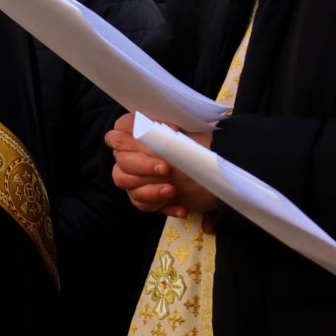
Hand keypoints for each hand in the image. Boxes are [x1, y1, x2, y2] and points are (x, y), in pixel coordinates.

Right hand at [104, 122, 219, 217]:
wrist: (215, 172)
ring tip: (172, 190)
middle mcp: (129, 153)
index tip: (165, 137)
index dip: (135, 135)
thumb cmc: (199, 146)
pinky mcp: (143, 196)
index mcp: (137, 131)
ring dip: (150, 189)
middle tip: (167, 169)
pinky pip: (142, 204)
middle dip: (144, 165)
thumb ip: (175, 128)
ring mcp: (133, 176)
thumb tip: (169, 131)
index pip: (121, 130)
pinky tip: (181, 207)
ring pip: (126, 183)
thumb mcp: (191, 133)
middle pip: (122, 160)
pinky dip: (162, 206)